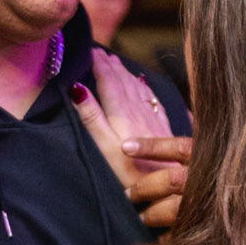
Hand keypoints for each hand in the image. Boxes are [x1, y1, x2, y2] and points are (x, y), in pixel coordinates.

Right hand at [72, 49, 191, 223]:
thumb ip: (91, 118)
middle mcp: (140, 112)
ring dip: (126, 75)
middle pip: (124, 82)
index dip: (99, 65)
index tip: (91, 52)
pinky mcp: (165, 132)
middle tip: (101, 54)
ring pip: (139, 89)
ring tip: (117, 64)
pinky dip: (144, 89)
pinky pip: (153, 101)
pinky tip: (144, 86)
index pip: (109, 82)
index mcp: (122, 114)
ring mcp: (154, 121)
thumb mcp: (103, 149)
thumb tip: (78, 89)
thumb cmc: (129, 176)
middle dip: (112, 66)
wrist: (168, 192)